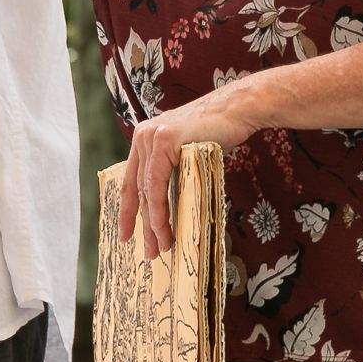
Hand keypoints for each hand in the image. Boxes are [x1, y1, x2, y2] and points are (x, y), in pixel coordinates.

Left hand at [118, 81, 261, 259]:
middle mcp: (143, 137)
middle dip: (142, 225)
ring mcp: (151, 137)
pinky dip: (159, 209)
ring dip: (154, 223)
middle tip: (148, 252)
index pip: (131, 180)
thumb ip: (173, 169)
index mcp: (144, 139)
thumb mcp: (187, 152)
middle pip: (138, 189)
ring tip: (160, 247)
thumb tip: (171, 204)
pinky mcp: (164, 140)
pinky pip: (157, 183)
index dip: (128, 210)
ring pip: (147, 190)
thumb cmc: (219, 132)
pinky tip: (162, 228)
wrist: (237, 109)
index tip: (125, 235)